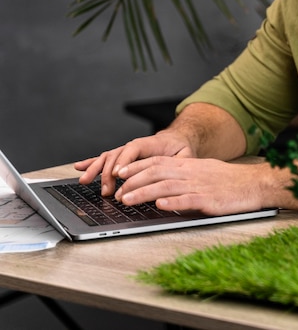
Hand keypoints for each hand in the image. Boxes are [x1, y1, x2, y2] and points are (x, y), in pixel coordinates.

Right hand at [74, 130, 194, 196]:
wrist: (177, 139)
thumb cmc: (181, 149)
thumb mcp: (186, 156)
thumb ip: (180, 164)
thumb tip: (174, 175)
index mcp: (151, 143)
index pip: (134, 149)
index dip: (125, 161)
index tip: (119, 174)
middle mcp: (135, 146)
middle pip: (118, 155)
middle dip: (109, 173)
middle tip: (107, 191)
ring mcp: (127, 152)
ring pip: (108, 157)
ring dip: (96, 169)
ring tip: (85, 181)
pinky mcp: (122, 158)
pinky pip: (105, 159)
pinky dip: (92, 163)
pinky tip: (79, 168)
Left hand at [111, 156, 274, 214]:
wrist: (255, 183)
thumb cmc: (231, 180)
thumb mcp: (205, 171)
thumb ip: (185, 175)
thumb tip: (164, 184)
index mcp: (189, 165)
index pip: (157, 162)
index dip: (137, 166)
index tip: (120, 172)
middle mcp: (191, 173)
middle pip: (157, 173)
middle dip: (134, 181)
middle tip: (116, 190)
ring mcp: (200, 186)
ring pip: (167, 187)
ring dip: (144, 193)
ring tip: (127, 200)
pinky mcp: (210, 200)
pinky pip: (188, 200)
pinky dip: (173, 203)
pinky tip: (160, 206)